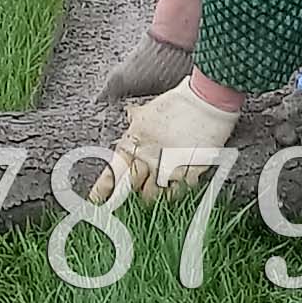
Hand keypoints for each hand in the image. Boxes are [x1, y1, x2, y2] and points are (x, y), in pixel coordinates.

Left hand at [87, 77, 239, 203]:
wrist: (206, 102)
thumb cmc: (178, 102)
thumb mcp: (149, 110)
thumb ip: (137, 119)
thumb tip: (130, 114)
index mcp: (134, 142)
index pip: (113, 172)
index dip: (102, 189)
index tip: (95, 200)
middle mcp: (148, 158)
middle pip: (131, 187)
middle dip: (127, 194)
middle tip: (124, 200)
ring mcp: (168, 168)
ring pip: (152, 194)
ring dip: (149, 195)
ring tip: (150, 194)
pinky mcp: (189, 173)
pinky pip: (176, 193)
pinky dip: (172, 193)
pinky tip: (171, 189)